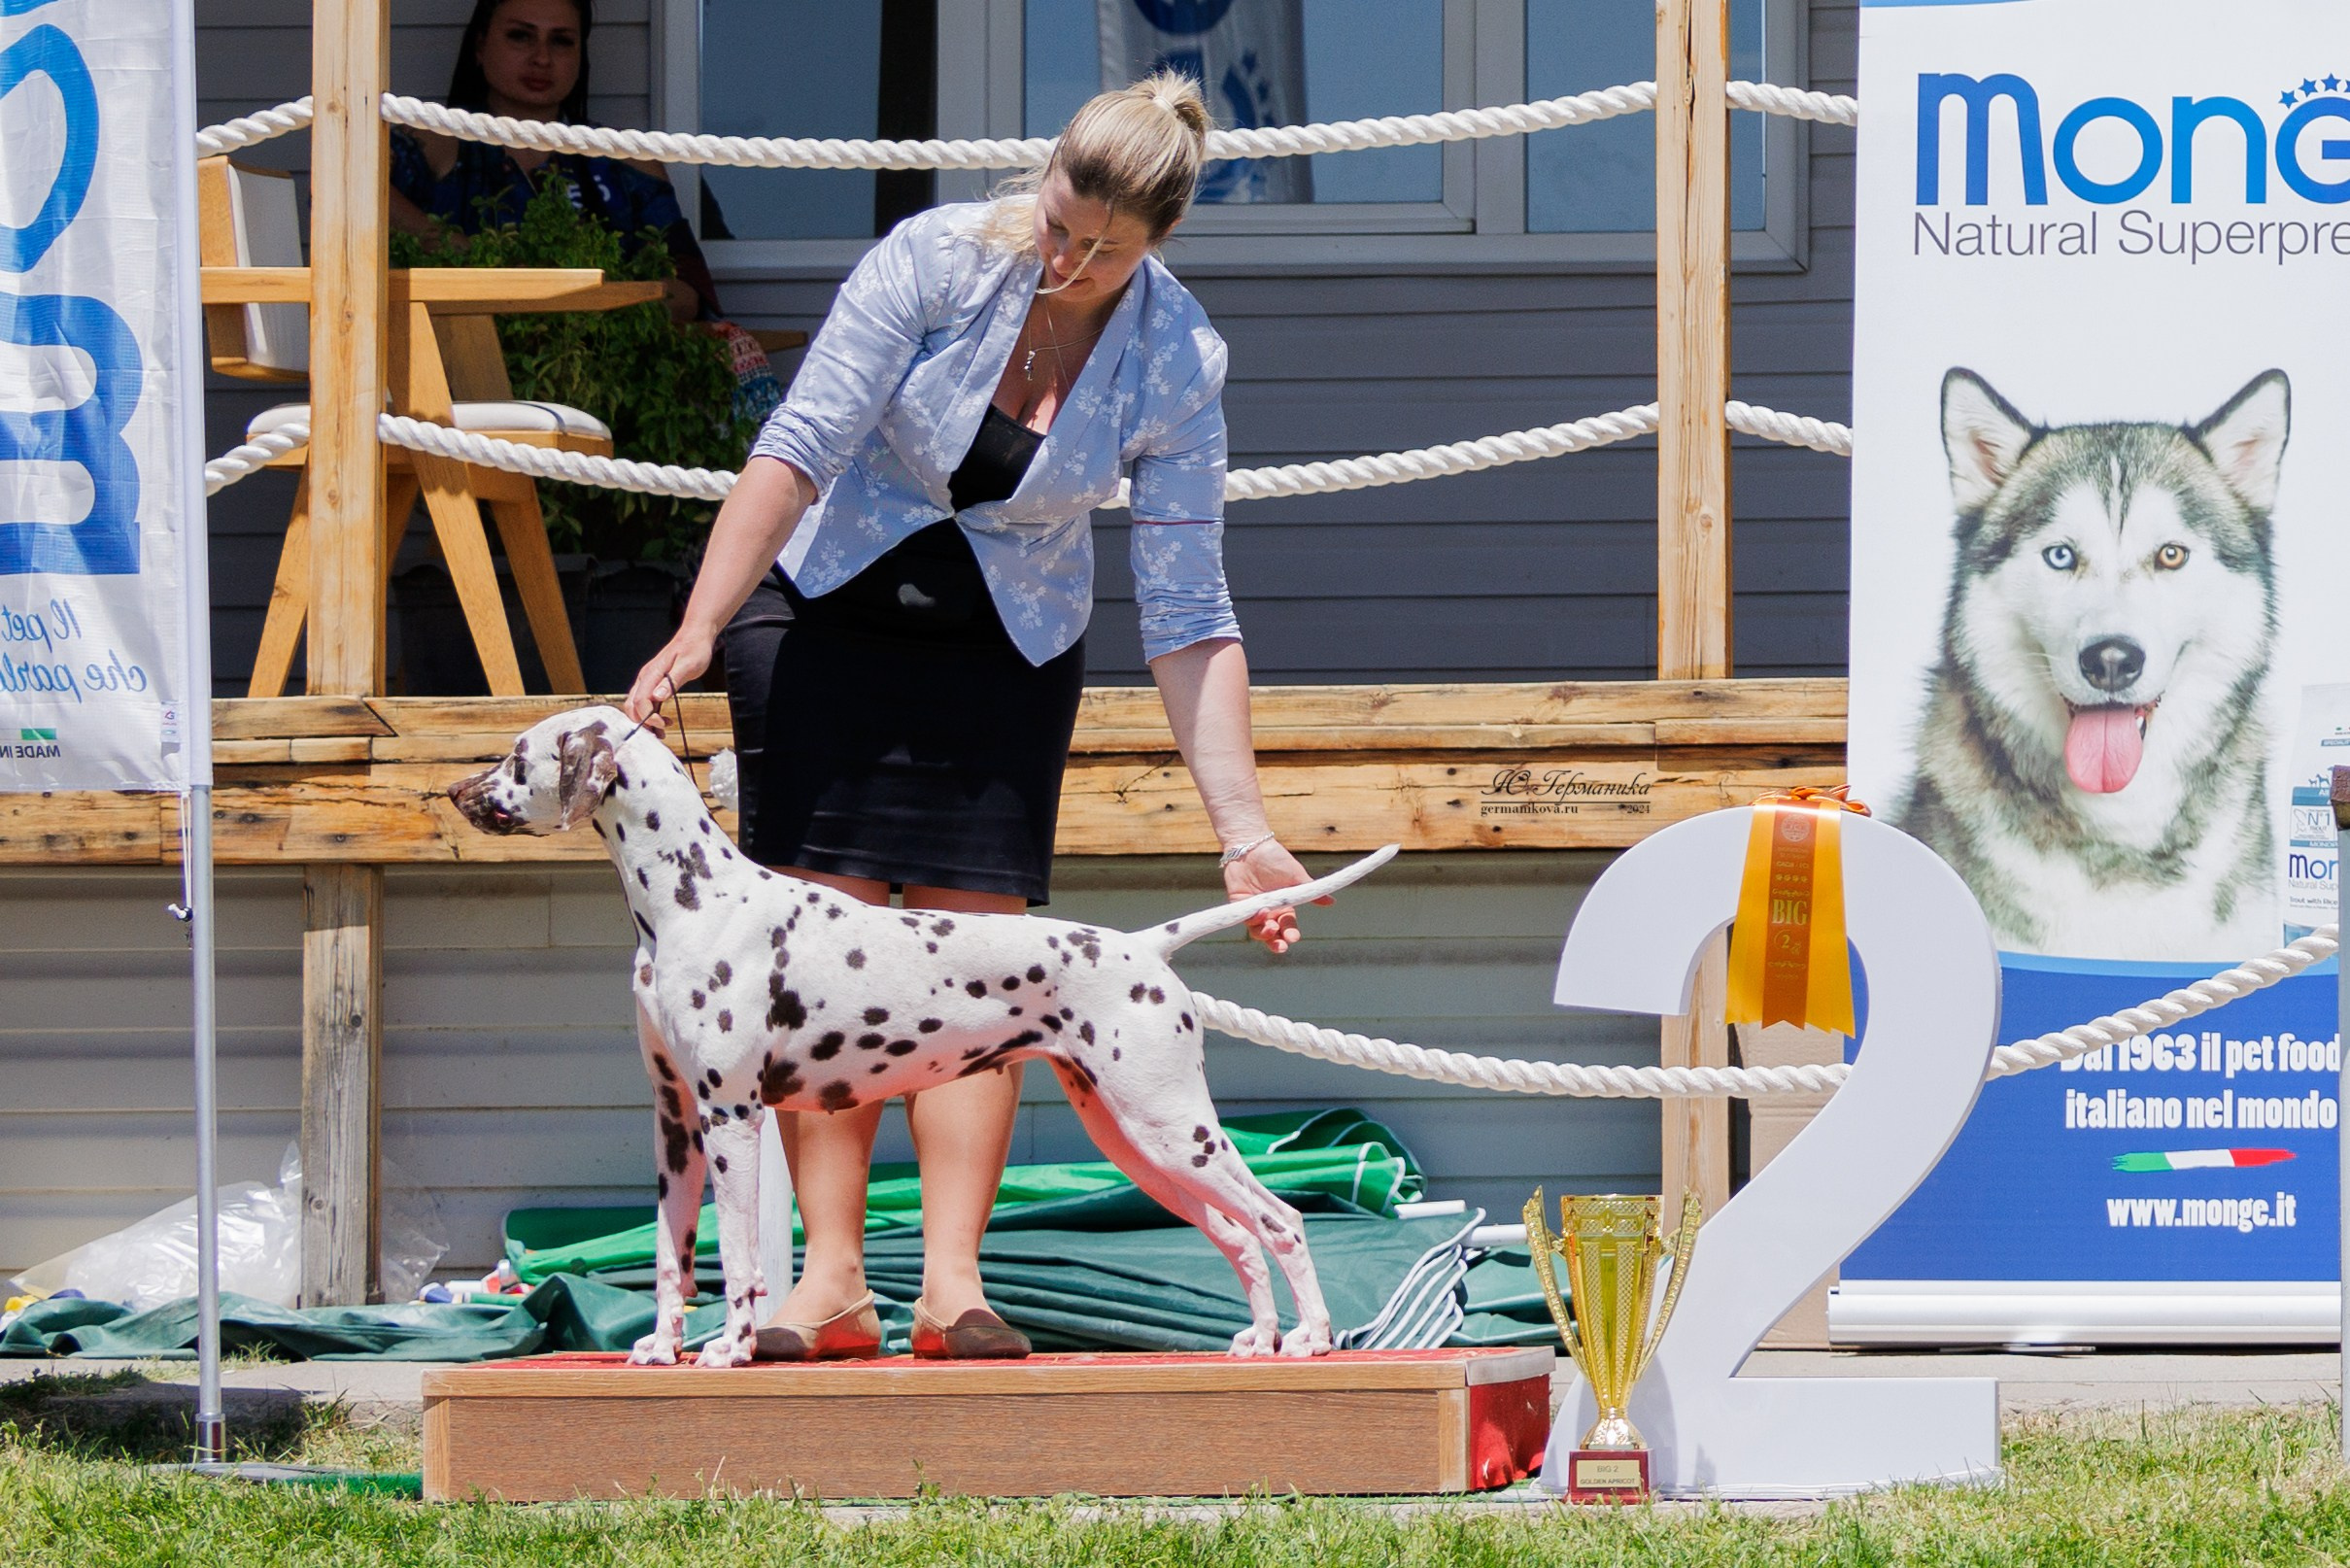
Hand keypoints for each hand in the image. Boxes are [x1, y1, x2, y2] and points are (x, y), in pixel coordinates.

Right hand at [625, 626, 715, 731]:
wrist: (696, 636)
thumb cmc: (694, 649)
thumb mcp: (688, 666)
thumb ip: (672, 682)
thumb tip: (657, 697)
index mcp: (651, 674)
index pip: (640, 700)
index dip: (648, 716)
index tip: (663, 724)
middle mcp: (646, 678)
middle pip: (632, 705)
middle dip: (643, 722)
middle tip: (659, 734)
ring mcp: (649, 681)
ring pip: (638, 706)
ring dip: (647, 721)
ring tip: (662, 734)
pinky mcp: (655, 684)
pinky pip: (648, 703)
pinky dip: (652, 715)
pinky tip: (665, 721)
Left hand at [1222, 839, 1329, 954]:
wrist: (1252, 845)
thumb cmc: (1276, 859)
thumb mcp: (1296, 876)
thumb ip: (1311, 892)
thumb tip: (1332, 901)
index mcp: (1284, 906)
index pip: (1288, 925)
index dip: (1290, 933)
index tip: (1293, 937)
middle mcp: (1269, 911)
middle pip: (1273, 934)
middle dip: (1276, 944)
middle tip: (1281, 947)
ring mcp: (1253, 909)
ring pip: (1257, 931)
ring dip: (1264, 934)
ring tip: (1270, 928)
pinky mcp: (1239, 904)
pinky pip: (1245, 918)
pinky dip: (1253, 919)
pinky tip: (1261, 912)